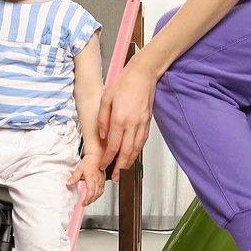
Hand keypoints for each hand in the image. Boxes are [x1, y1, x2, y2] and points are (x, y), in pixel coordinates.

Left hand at [67, 154, 105, 204]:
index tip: (84, 202)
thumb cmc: (88, 162)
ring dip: (94, 199)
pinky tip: (94, 196)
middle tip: (84, 204)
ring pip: (99, 193)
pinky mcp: (103, 181)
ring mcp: (101, 181)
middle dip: (90, 201)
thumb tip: (68, 183)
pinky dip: (98, 195)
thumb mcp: (79, 169)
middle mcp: (98, 181)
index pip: (91, 191)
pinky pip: (102, 190)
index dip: (88, 199)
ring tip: (88, 201)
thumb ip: (74, 177)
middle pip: (95, 194)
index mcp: (91, 178)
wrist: (96, 157)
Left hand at [97, 56, 155, 180]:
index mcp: (119, 119)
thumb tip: (102, 135)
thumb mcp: (105, 98)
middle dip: (119, 166)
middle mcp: (132, 124)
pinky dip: (137, 150)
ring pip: (136, 148)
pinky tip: (133, 154)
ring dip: (129, 161)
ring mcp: (142, 124)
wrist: (143, 74)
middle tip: (115, 176)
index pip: (113, 145)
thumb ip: (102, 118)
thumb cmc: (124, 83)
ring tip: (123, 169)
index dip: (108, 158)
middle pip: (126, 152)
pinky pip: (142, 141)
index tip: (103, 165)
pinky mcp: (148, 121)